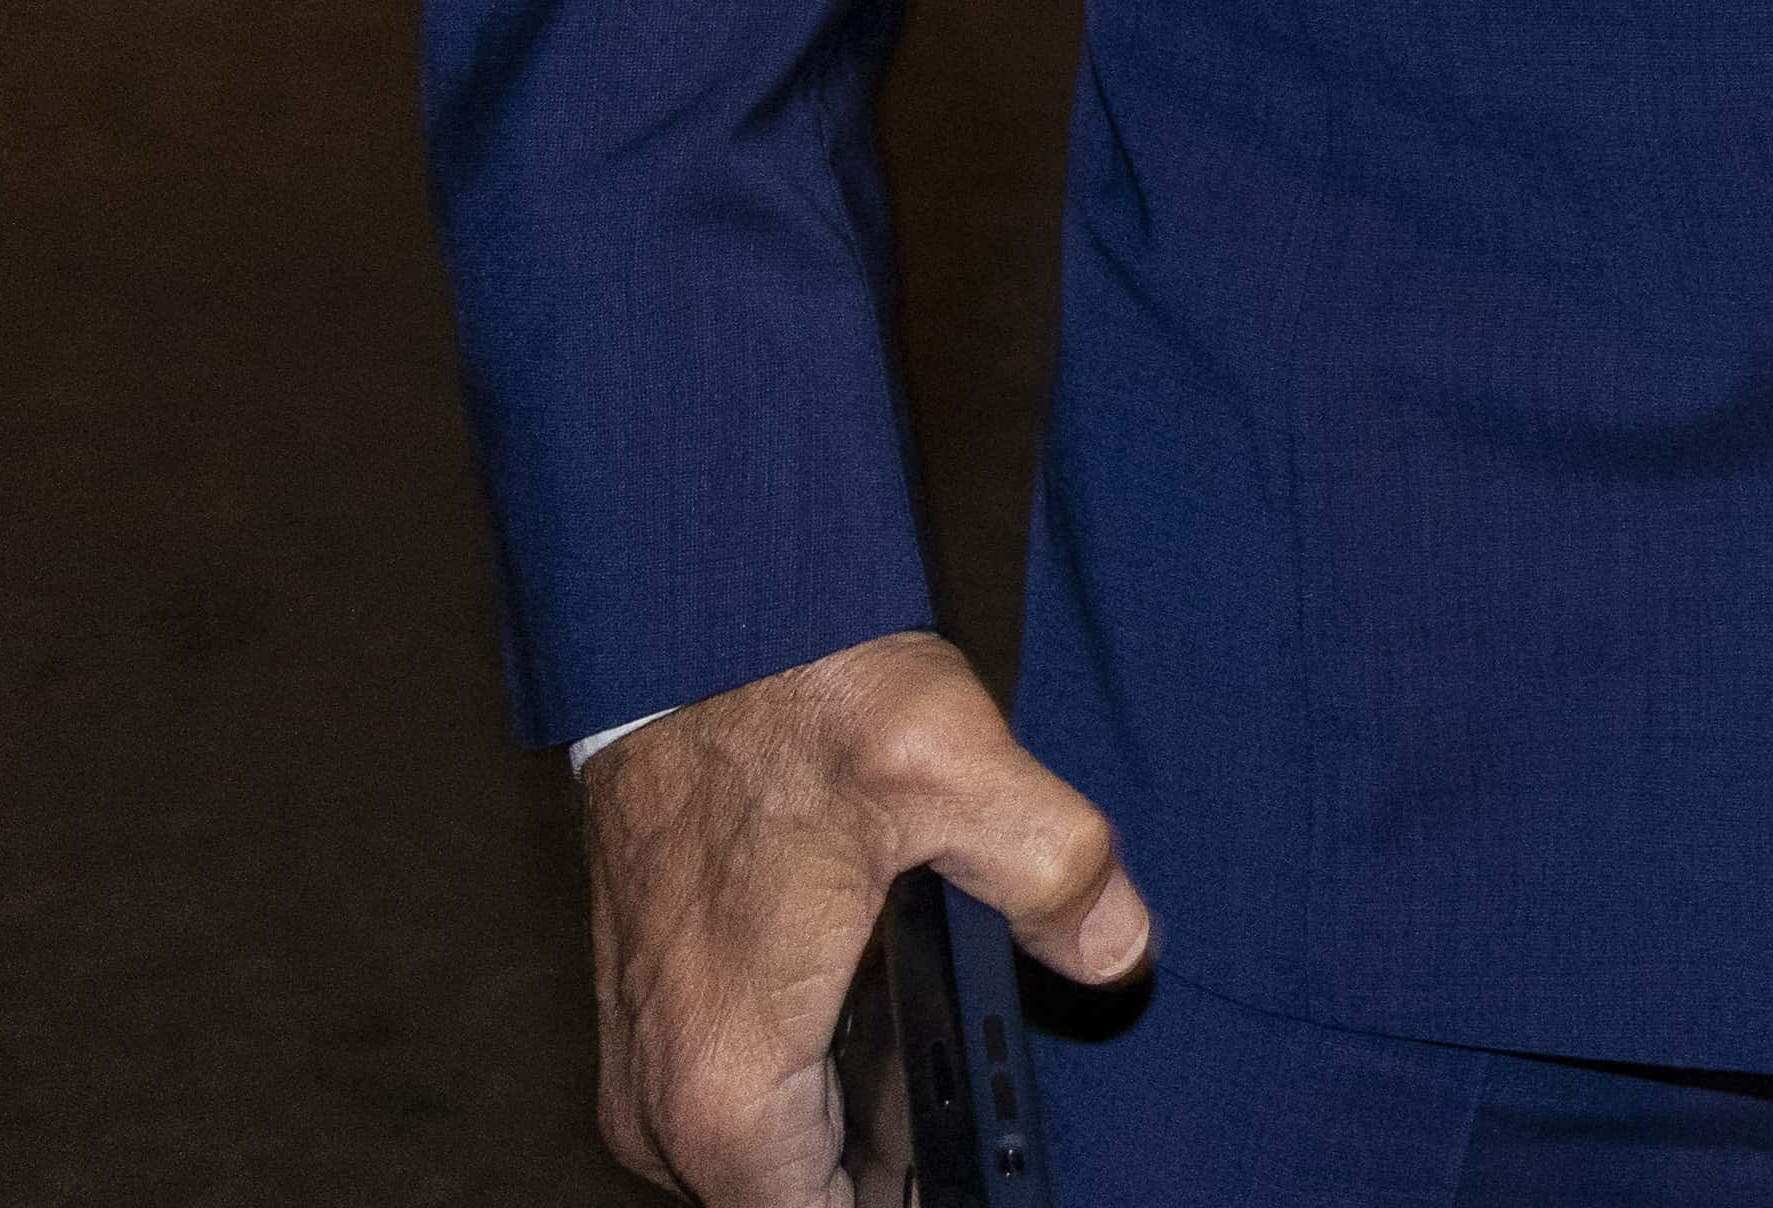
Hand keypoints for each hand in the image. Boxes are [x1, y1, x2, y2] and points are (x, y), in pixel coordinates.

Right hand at [580, 634, 1151, 1207]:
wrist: (687, 623)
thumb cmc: (793, 697)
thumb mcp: (953, 767)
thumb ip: (1053, 870)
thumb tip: (1119, 953)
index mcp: (730, 1086)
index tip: (984, 1183)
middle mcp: (667, 1101)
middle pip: (806, 1205)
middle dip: (900, 1173)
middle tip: (987, 1128)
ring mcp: (653, 1063)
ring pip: (776, 1163)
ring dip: (863, 1134)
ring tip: (954, 1072)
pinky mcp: (660, 1017)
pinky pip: (750, 1106)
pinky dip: (823, 1089)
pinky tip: (903, 1027)